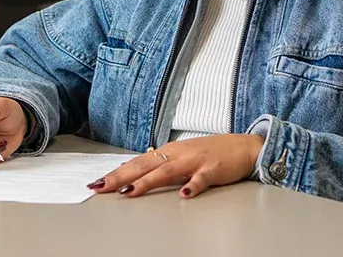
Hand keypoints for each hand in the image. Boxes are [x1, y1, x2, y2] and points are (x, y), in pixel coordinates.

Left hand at [87, 134, 264, 198]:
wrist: (244, 147)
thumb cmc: (212, 152)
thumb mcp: (183, 155)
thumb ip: (162, 161)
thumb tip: (139, 163)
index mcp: (169, 152)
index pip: (137, 162)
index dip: (117, 172)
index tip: (98, 182)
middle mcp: (178, 154)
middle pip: (144, 165)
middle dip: (121, 177)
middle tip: (101, 187)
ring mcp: (195, 161)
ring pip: (166, 171)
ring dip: (146, 181)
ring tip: (129, 192)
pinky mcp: (213, 170)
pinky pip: (201, 179)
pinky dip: (192, 186)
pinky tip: (184, 194)